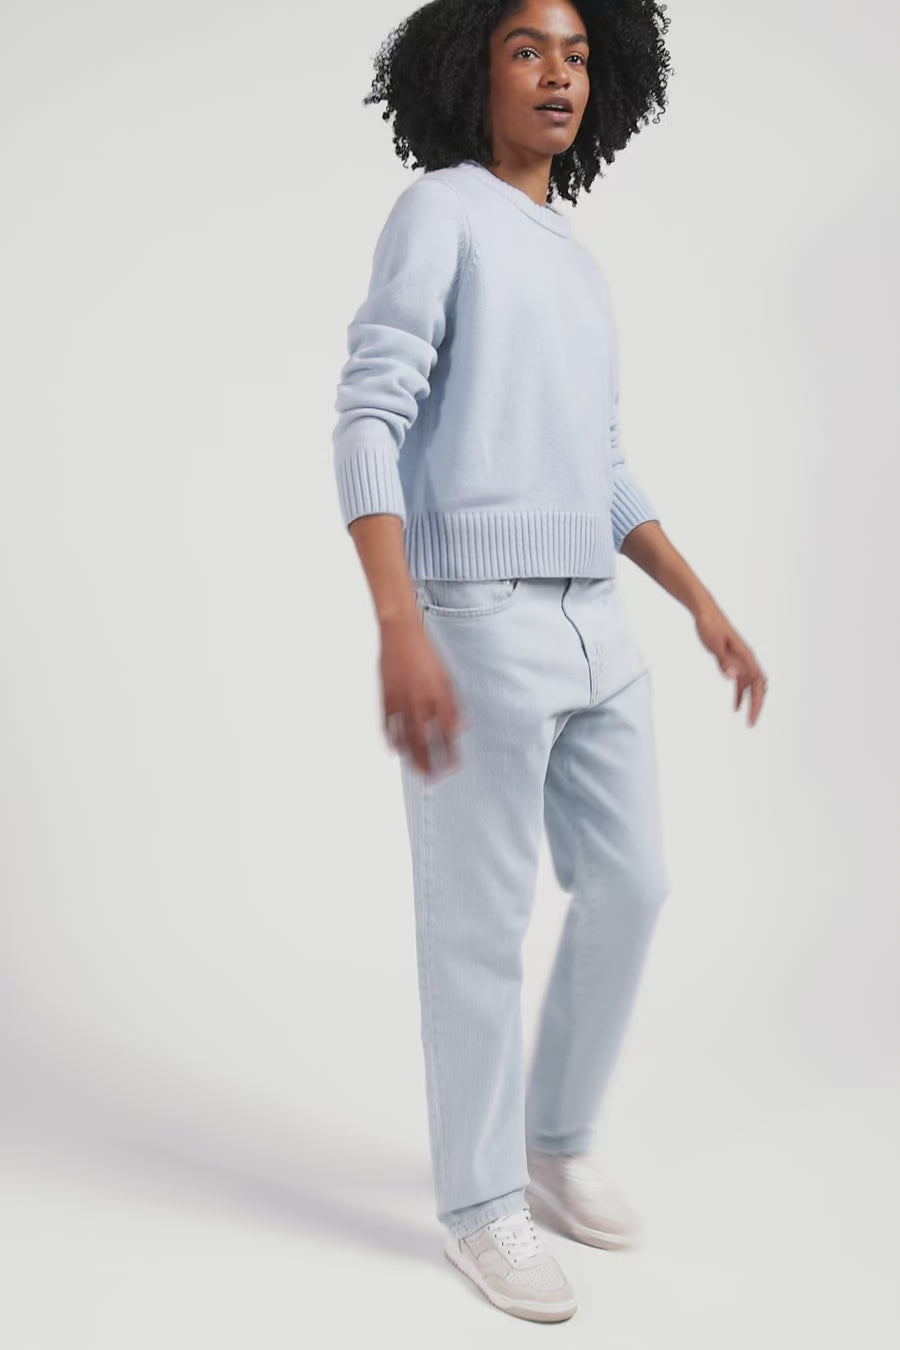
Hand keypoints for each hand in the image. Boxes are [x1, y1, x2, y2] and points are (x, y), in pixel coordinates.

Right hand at [380, 614, 468, 778]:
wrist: (400, 634)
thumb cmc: (425, 654)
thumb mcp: (446, 678)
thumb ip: (453, 705)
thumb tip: (460, 728)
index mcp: (437, 695)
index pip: (446, 732)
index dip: (450, 751)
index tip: (454, 766)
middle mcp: (419, 701)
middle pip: (426, 740)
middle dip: (430, 762)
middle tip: (434, 777)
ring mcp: (400, 701)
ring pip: (406, 736)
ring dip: (412, 756)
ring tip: (417, 771)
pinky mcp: (386, 698)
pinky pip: (387, 725)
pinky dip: (390, 740)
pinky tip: (394, 751)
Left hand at [695, 601, 767, 726]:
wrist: (705, 612)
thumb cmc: (710, 626)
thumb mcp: (714, 645)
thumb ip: (723, 661)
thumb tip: (733, 677)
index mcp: (746, 656)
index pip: (758, 683)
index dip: (757, 702)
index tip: (751, 717)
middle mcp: (747, 659)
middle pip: (759, 686)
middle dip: (757, 705)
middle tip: (751, 723)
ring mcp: (741, 660)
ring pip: (752, 685)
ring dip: (751, 701)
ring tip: (748, 719)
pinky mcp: (733, 660)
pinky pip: (741, 681)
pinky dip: (740, 694)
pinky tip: (735, 707)